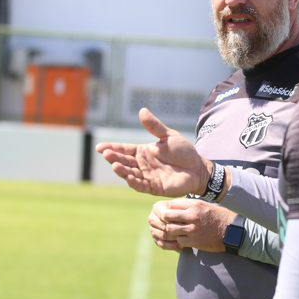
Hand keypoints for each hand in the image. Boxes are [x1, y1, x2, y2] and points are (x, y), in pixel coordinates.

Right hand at [95, 108, 211, 196]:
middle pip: (124, 161)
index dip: (112, 148)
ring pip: (130, 174)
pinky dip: (134, 182)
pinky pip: (141, 186)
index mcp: (143, 152)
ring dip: (121, 171)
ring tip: (115, 165)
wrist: (198, 168)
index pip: (124, 149)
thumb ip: (155, 126)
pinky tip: (129, 178)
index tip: (100, 147)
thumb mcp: (169, 136)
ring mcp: (147, 176)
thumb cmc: (184, 151)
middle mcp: (142, 165)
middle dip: (114, 158)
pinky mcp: (154, 187)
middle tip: (106, 154)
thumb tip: (142, 110)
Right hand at [148, 200, 181, 250]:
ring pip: (163, 236)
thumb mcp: (182, 207)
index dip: (174, 219)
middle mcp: (152, 218)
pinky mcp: (155, 239)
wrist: (181, 217)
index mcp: (157, 207)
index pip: (163, 214)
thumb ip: (180, 210)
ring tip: (185, 238)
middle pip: (163, 226)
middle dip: (176, 229)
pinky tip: (181, 245)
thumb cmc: (183, 210)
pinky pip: (163, 245)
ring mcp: (152, 229)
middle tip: (186, 232)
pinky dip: (172, 246)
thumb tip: (181, 220)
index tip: (184, 221)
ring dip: (175, 238)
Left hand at [154, 198, 238, 252]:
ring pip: (170, 229)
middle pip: (167, 216)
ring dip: (172, 230)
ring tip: (176, 230)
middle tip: (168, 221)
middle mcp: (192, 216)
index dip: (170, 208)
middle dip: (166, 219)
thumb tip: (173, 206)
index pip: (172, 204)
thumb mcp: (204, 205)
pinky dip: (179, 239)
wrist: (231, 231)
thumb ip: (189, 205)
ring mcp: (192, 229)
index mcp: (195, 205)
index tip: (172, 212)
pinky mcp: (194, 241)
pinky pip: (179, 240)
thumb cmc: (217, 216)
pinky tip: (184, 237)